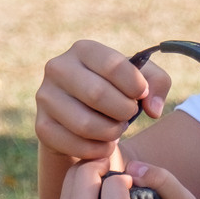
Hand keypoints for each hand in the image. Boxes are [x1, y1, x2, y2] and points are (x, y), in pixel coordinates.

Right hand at [35, 41, 169, 166]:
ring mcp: (45, 97)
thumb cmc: (117, 91)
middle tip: (129, 116)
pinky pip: (74, 144)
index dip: (135, 85)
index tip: (142, 95)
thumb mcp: (140, 80)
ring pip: (85, 123)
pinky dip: (97, 150)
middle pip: (97, 94)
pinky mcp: (42, 125)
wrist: (85, 117)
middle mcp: (58, 67)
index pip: (112, 65)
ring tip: (117, 129)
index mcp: (83, 49)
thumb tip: (152, 108)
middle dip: (123, 111)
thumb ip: (157, 84)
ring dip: (111, 132)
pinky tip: (105, 145)